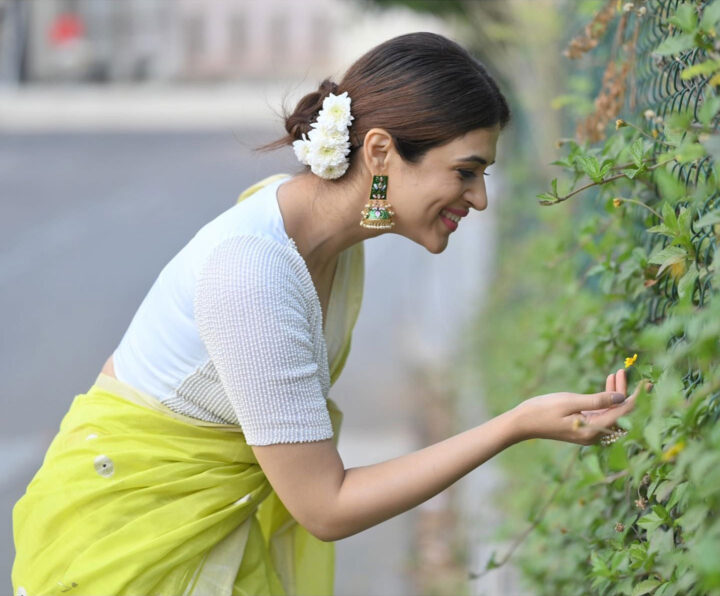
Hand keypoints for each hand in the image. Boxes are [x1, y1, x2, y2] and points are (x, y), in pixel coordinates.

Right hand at [511, 369, 646, 445]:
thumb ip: (597, 400)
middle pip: (619, 413)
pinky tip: (608, 383)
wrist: (522, 422)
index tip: (646, 383)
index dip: (636, 397)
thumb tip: (622, 398)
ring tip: (617, 373)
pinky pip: (602, 413)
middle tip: (627, 371)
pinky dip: (606, 399)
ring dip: (616, 394)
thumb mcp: (570, 402)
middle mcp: (595, 434)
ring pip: (611, 412)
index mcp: (593, 430)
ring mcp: (589, 431)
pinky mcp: (584, 427)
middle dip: (626, 393)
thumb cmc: (543, 410)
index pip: (623, 413)